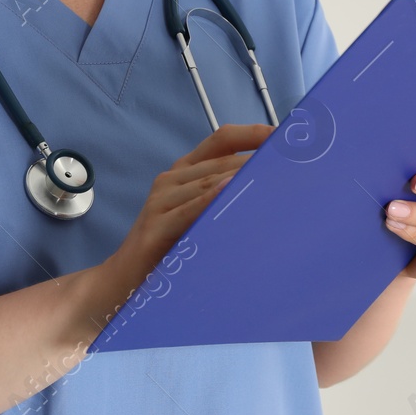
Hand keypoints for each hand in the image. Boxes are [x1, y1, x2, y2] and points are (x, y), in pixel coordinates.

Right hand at [93, 123, 273, 300]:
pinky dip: (208, 200)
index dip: (252, 133)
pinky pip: (187, 210)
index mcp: (184, 172)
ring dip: (241, 178)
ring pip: (207, 181)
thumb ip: (225, 199)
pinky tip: (228, 193)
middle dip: (257, 161)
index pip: (221, 139)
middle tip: (292, 163)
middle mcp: (171, 180)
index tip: (284, 136)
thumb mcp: (199, 218)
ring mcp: (160, 201)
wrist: (123, 281)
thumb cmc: (169, 249)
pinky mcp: (155, 228)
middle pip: (221, 161)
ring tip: (274, 176)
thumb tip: (271, 189)